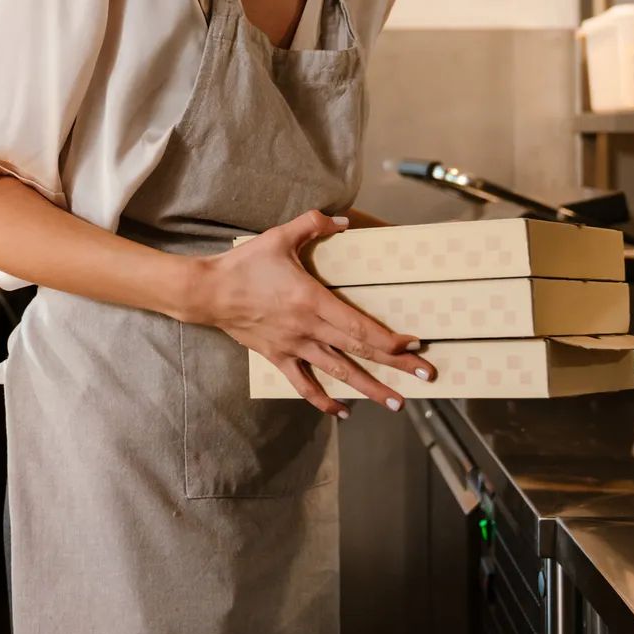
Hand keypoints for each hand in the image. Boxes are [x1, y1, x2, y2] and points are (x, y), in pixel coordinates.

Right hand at [189, 209, 435, 416]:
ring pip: (338, 373)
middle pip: (359, 350)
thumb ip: (312, 224)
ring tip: (396, 403)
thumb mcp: (279, 236)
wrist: (208, 292)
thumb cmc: (245, 264)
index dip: (389, 338)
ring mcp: (294, 346)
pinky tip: (343, 412)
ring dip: (369, 389)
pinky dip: (324, 401)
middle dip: (395, 364)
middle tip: (425, 375)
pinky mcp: (279, 357)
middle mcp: (307, 328)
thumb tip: (343, 221)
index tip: (414, 345)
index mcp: (312, 300)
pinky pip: (304, 384)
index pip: (359, 325)